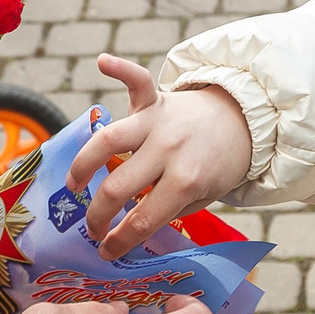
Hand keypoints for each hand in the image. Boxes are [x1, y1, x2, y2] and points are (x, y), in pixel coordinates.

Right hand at [68, 55, 252, 258]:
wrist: (241, 125)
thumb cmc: (216, 166)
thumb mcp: (200, 197)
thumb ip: (165, 210)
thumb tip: (125, 231)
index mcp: (187, 180)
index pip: (143, 218)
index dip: (120, 240)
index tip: (106, 252)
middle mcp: (170, 149)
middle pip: (118, 187)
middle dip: (98, 216)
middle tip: (93, 229)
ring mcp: (160, 122)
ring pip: (109, 139)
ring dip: (83, 164)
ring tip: (72, 185)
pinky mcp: (155, 99)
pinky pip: (136, 80)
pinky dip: (119, 68)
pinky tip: (102, 61)